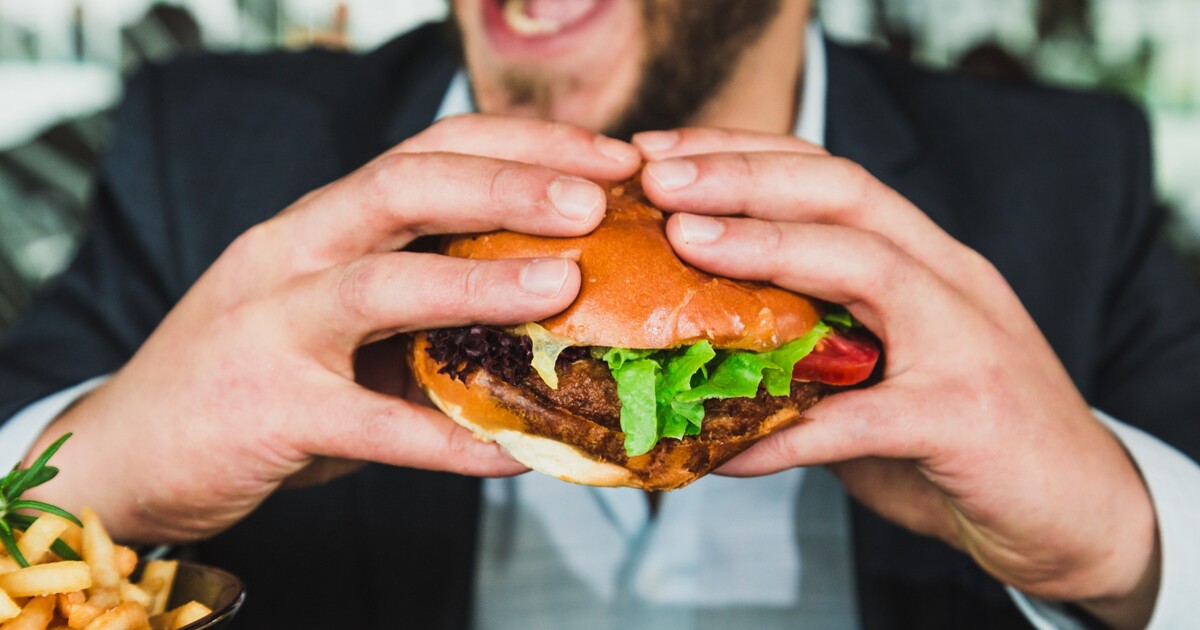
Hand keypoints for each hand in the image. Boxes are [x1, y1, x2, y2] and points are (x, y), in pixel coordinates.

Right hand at [25, 115, 641, 543]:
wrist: (126, 448)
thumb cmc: (251, 373)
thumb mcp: (331, 315)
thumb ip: (416, 302)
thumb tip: (545, 308)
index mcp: (320, 222)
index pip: (427, 151)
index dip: (521, 146)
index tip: (605, 160)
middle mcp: (292, 253)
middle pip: (403, 186)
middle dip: (507, 183)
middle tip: (597, 198)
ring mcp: (270, 328)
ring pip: (378, 285)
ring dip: (479, 281)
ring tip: (563, 286)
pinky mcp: (266, 411)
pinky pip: (371, 426)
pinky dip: (448, 441)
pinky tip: (515, 453)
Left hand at [634, 128, 1158, 628]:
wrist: (1080, 513)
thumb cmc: (966, 438)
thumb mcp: (884, 373)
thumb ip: (813, 351)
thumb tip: (701, 346)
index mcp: (925, 259)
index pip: (830, 175)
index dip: (744, 154)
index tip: (662, 155)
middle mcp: (949, 280)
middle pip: (845, 191)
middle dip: (745, 174)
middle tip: (657, 178)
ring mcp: (967, 342)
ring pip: (867, 265)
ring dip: (768, 246)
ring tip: (685, 243)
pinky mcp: (968, 418)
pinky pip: (861, 419)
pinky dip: (787, 431)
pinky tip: (724, 450)